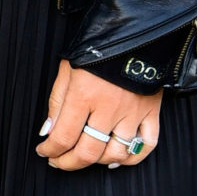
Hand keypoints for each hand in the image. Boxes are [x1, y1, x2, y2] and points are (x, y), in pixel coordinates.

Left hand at [36, 60, 161, 172]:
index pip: (63, 137)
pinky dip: (131, 158)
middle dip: (68, 163)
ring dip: (96, 161)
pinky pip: (146, 146)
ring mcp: (132, 112)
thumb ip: (57, 102)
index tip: (44, 152)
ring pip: (115, 153)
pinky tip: (116, 158)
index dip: (50, 150)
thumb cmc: (96, 49)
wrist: (133, 32)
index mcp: (84, 95)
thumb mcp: (67, 70)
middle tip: (59, 161)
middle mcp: (109, 108)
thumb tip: (48, 132)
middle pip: (88, 152)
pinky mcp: (151, 112)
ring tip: (86, 156)